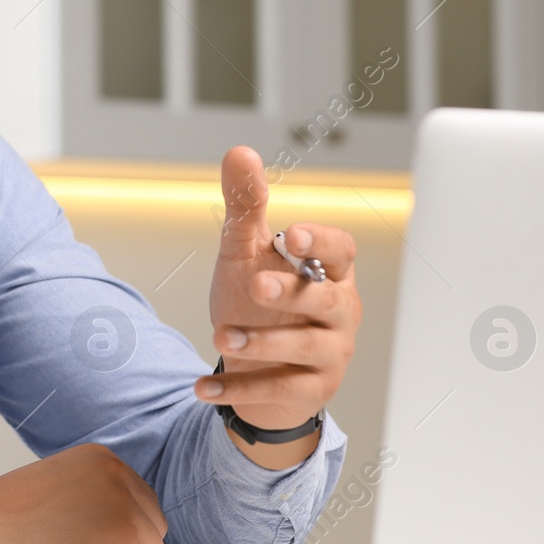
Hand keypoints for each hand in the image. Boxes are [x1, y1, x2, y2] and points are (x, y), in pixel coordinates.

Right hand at [0, 444, 166, 543]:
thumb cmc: (2, 516)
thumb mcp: (60, 485)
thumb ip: (98, 498)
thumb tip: (129, 529)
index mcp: (104, 459)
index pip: (144, 504)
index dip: (125, 531)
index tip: (101, 542)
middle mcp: (118, 478)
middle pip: (153, 530)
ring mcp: (122, 509)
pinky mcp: (119, 543)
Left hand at [201, 147, 360, 465]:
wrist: (256, 369)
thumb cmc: (259, 302)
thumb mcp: (247, 252)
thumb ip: (246, 206)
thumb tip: (238, 152)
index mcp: (330, 273)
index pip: (342, 251)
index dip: (322, 242)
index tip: (292, 234)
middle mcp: (339, 314)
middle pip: (328, 301)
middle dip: (293, 293)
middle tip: (256, 285)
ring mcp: (329, 355)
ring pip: (304, 349)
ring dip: (261, 343)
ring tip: (220, 337)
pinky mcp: (309, 392)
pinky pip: (277, 390)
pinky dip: (238, 390)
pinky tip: (201, 387)